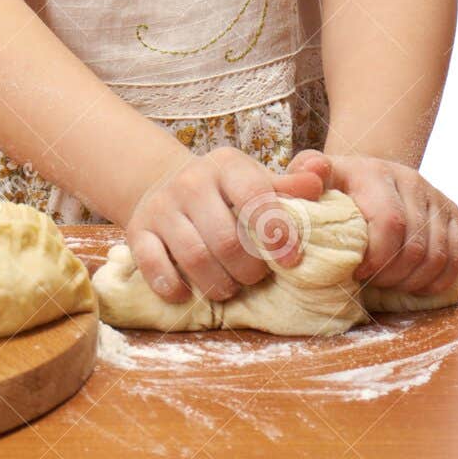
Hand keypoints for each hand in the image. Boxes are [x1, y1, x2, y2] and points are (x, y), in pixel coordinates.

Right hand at [125, 146, 333, 305]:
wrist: (165, 184)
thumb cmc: (224, 192)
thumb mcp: (255, 181)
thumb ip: (288, 188)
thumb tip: (319, 180)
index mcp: (227, 165)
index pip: (255, 196)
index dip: (276, 232)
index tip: (292, 260)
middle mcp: (191, 181)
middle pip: (225, 240)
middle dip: (248, 270)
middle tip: (255, 277)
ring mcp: (162, 206)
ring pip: (194, 257)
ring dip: (218, 284)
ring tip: (230, 288)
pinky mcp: (139, 230)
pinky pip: (154, 266)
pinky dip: (174, 287)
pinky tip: (188, 293)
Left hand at [307, 151, 457, 295]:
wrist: (366, 173)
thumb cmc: (332, 186)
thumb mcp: (309, 178)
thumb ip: (301, 177)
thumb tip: (311, 177)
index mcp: (373, 173)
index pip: (390, 223)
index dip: (376, 258)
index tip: (355, 272)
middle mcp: (409, 179)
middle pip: (414, 246)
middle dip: (391, 276)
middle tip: (371, 282)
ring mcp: (434, 195)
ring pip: (437, 255)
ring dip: (412, 281)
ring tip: (388, 283)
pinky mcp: (451, 211)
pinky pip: (457, 256)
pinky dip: (437, 280)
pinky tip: (414, 285)